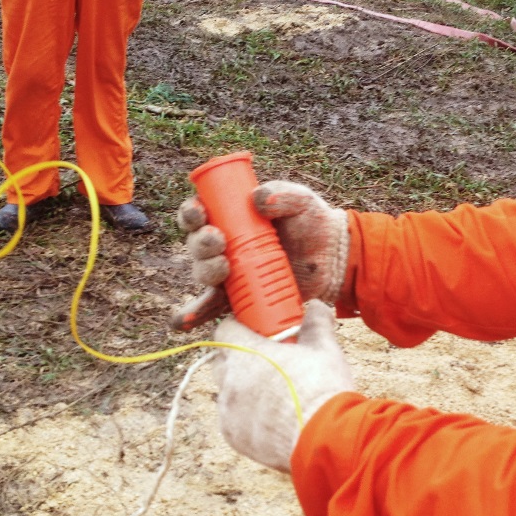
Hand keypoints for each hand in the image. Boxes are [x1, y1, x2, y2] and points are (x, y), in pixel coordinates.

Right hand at [171, 180, 349, 330]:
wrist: (334, 259)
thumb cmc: (312, 222)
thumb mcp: (300, 200)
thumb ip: (282, 193)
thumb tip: (258, 198)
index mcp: (230, 217)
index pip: (198, 213)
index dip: (191, 212)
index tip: (199, 212)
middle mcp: (223, 245)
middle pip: (196, 244)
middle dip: (200, 243)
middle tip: (219, 241)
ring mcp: (230, 273)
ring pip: (202, 273)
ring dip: (205, 270)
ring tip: (225, 267)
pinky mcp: (239, 298)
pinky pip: (211, 308)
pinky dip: (193, 315)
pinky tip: (181, 322)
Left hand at [212, 300, 353, 471]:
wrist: (323, 439)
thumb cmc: (322, 389)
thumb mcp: (325, 348)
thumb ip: (316, 323)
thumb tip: (316, 307)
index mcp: (246, 352)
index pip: (224, 329)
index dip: (239, 328)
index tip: (255, 332)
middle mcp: (229, 380)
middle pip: (222, 360)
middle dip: (239, 358)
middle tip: (267, 361)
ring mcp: (228, 410)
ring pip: (227, 392)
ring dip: (243, 388)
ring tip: (273, 393)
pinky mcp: (233, 436)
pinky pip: (233, 419)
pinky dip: (246, 416)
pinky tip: (271, 417)